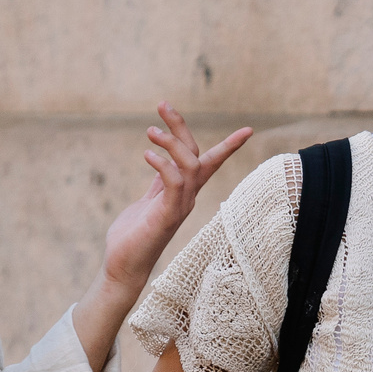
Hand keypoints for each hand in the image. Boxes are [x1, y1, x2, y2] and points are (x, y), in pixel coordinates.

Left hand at [101, 104, 252, 293]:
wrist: (123, 267)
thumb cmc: (132, 237)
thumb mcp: (147, 201)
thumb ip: (159, 183)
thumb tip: (162, 162)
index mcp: (183, 192)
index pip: (210, 164)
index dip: (228, 146)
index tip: (248, 130)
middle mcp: (187, 197)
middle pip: (197, 155)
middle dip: (182, 127)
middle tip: (162, 104)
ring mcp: (179, 206)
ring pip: (191, 165)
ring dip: (172, 143)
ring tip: (150, 130)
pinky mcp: (167, 215)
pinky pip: (174, 183)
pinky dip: (164, 165)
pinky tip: (147, 155)